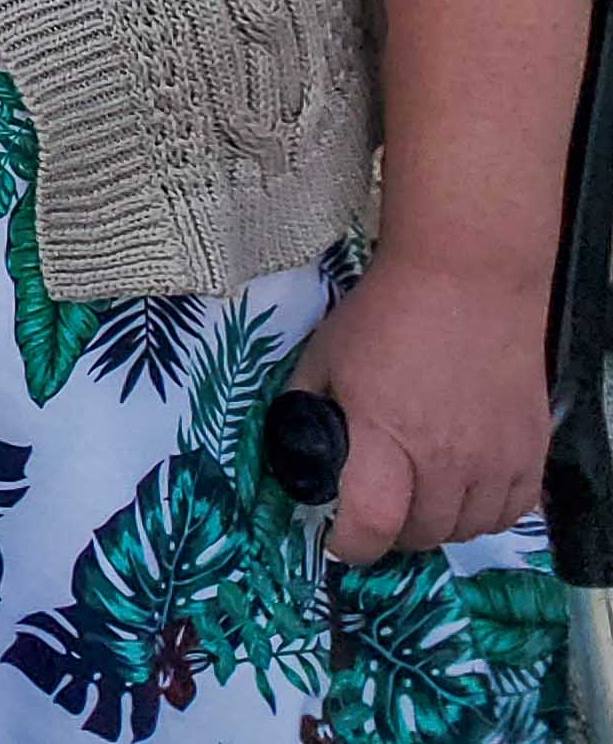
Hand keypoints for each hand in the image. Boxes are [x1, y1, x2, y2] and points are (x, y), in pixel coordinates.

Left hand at [286, 256, 551, 561]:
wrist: (467, 280)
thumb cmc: (386, 314)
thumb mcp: (324, 356)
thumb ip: (306, 407)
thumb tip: (296, 447)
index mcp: (386, 435)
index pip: (374, 523)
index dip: (351, 545)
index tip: (338, 541)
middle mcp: (447, 459)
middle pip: (423, 534)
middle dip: (390, 533)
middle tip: (376, 510)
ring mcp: (496, 459)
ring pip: (467, 530)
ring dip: (438, 525)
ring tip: (417, 499)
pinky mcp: (531, 451)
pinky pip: (511, 512)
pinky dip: (483, 513)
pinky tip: (463, 491)